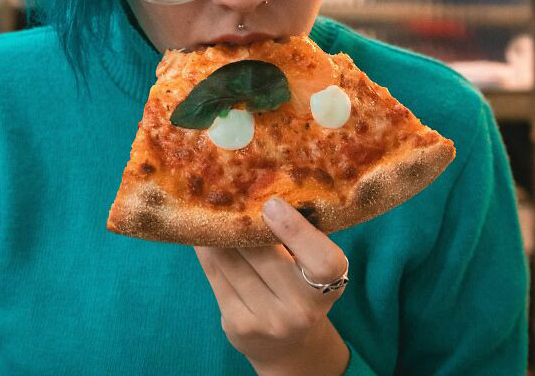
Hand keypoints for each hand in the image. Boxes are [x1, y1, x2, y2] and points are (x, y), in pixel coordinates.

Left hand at [194, 197, 349, 375]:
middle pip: (263, 255)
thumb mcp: (312, 265)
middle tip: (227, 192)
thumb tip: (261, 188)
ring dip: (218, 232)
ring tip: (210, 207)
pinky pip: (216, 276)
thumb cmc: (301, 288)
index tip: (272, 203)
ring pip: (232, 262)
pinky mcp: (238, 326)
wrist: (287, 346)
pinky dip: (208, 251)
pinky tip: (204, 234)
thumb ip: (296, 235)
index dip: (296, 230)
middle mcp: (302, 309)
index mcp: (330, 285)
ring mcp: (268, 320)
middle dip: (242, 222)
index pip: (322, 260)